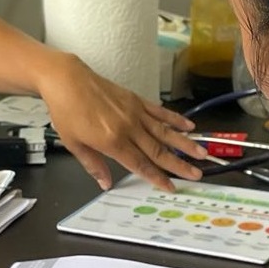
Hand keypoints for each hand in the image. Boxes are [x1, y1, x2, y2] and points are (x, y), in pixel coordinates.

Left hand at [39, 54, 206, 190]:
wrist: (66, 80)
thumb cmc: (66, 112)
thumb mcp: (74, 144)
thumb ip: (93, 164)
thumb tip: (106, 183)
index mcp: (113, 142)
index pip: (140, 165)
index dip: (157, 177)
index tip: (171, 187)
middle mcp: (128, 128)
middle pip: (158, 151)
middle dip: (179, 165)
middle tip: (196, 174)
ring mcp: (134, 112)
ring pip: (164, 132)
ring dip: (184, 143)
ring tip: (201, 152)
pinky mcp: (135, 100)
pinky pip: (159, 112)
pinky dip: (175, 119)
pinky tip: (188, 126)